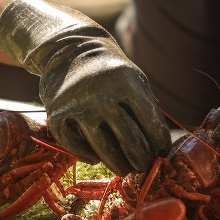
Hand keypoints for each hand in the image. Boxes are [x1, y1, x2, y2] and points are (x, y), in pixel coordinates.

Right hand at [0, 0, 170, 176]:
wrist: (68, 50)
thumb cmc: (109, 69)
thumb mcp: (133, 78)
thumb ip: (146, 106)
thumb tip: (159, 146)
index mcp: (124, 82)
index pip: (150, 123)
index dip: (159, 144)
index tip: (161, 153)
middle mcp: (100, 94)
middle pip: (129, 141)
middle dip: (141, 160)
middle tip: (144, 167)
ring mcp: (76, 106)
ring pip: (104, 150)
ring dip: (118, 165)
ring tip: (125, 169)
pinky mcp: (57, 116)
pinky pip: (76, 147)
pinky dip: (88, 156)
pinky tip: (97, 158)